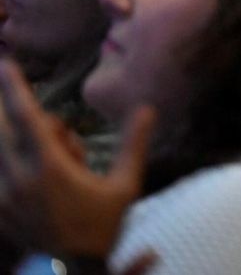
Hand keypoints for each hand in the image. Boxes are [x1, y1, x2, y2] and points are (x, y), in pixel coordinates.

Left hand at [0, 60, 155, 258]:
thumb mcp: (125, 185)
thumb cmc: (102, 226)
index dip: (14, 89)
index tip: (5, 64)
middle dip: (15, 114)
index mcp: (50, 169)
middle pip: (5, 130)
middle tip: (50, 128)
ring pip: (2, 150)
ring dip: (19, 141)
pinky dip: (13, 161)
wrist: (74, 269)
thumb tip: (147, 108)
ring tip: (62, 161)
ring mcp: (4, 196)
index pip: (27, 118)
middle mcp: (19, 179)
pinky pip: (0, 173)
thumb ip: (133, 144)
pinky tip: (39, 175)